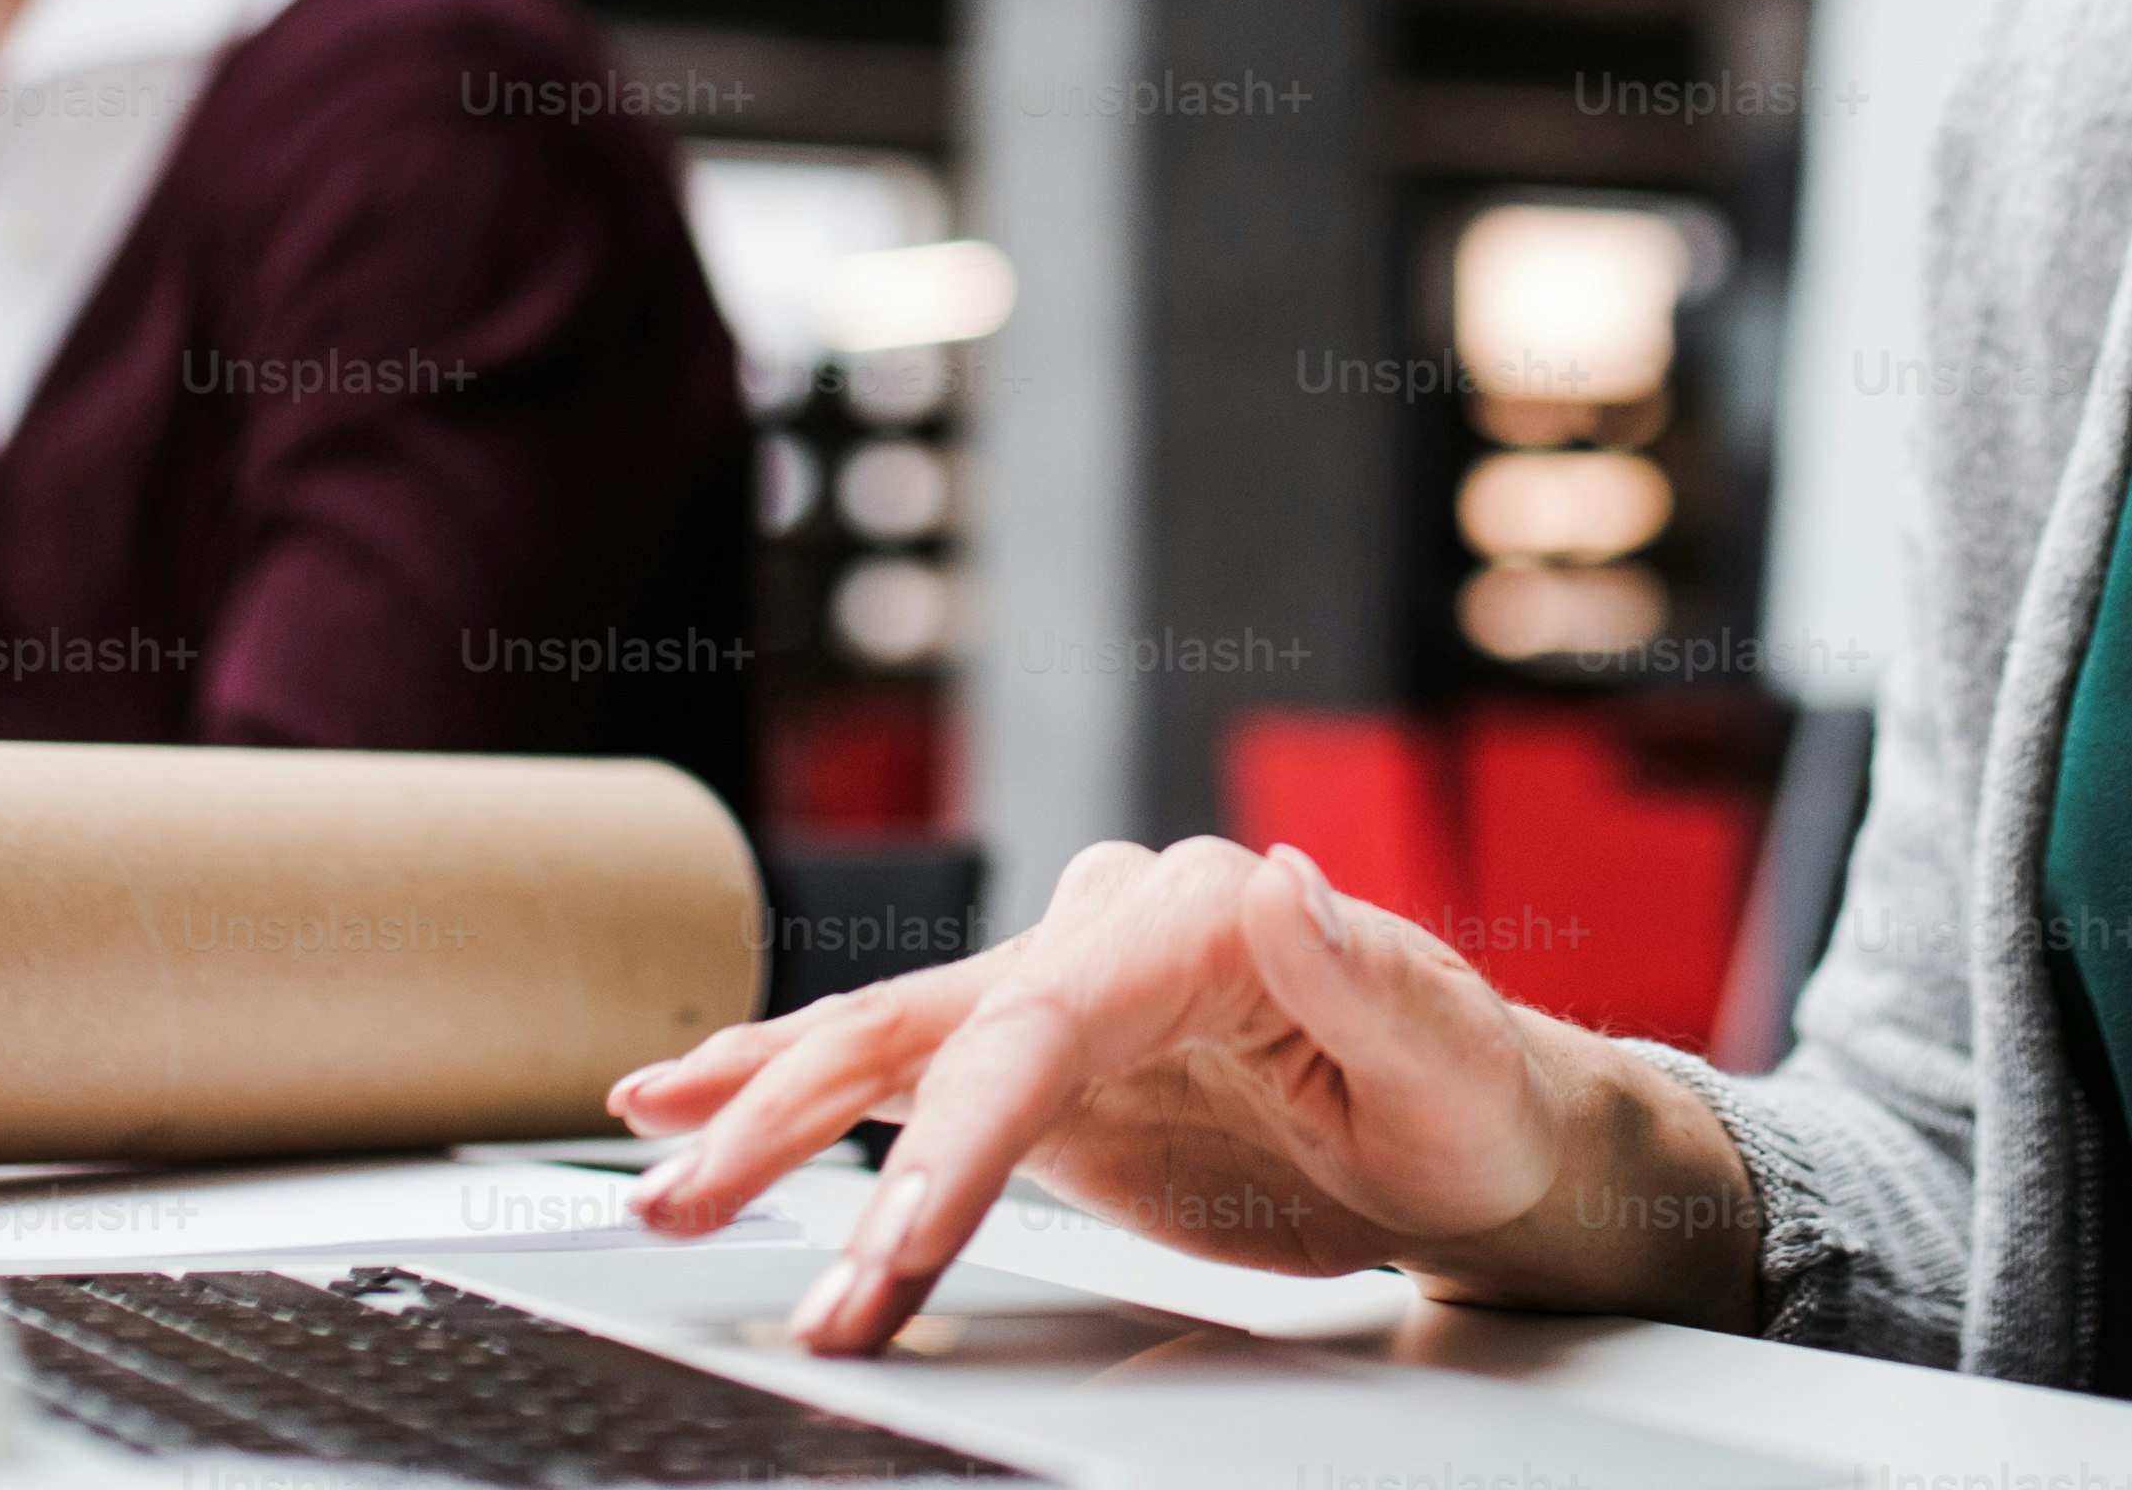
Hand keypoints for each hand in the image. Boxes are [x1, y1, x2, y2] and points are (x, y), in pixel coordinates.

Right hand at [610, 834, 1752, 1354]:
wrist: (1478, 1130)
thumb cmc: (1476, 1093)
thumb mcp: (1445, 1046)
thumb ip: (1354, 969)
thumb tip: (1281, 878)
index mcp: (1198, 916)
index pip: (1035, 1034)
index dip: (947, 1153)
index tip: (885, 1253)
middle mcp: (1111, 931)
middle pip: (928, 1024)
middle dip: (790, 1118)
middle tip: (686, 1204)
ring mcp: (1066, 995)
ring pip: (888, 1039)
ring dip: (762, 1103)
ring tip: (652, 1153)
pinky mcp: (1045, 1067)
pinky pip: (904, 1076)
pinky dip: (795, 1094)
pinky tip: (697, 1107)